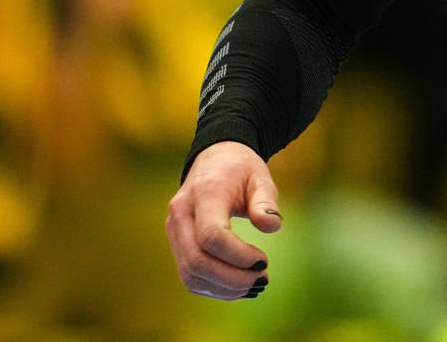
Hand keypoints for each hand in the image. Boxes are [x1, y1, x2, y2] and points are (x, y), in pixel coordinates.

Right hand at [166, 141, 282, 298]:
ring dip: (223, 288)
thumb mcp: (260, 177)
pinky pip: (189, 275)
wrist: (214, 159)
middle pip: (197, 260)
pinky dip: (214, 287)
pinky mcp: (176, 242)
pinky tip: (238, 285)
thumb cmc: (241, 170)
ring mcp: (174, 229)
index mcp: (205, 193)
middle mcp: (181, 213)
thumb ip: (266, 201)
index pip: (212, 236)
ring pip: (190, 274)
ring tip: (253, 284)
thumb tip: (271, 225)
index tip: (263, 261)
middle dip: (232, 279)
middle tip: (261, 278)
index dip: (238, 256)